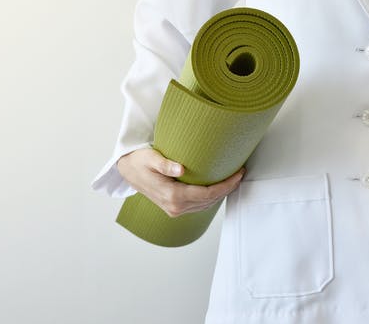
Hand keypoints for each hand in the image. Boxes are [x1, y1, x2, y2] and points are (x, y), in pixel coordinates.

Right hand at [117, 147, 244, 217]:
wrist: (127, 171)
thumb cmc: (139, 161)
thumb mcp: (151, 158)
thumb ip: (165, 164)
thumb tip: (180, 169)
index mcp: (172, 196)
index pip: (207, 193)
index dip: (225, 185)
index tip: (238, 174)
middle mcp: (175, 207)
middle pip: (209, 200)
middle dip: (227, 188)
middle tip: (240, 174)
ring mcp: (174, 210)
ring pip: (205, 205)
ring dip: (220, 194)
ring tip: (232, 180)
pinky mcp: (174, 208)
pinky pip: (198, 206)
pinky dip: (210, 198)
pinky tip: (217, 187)